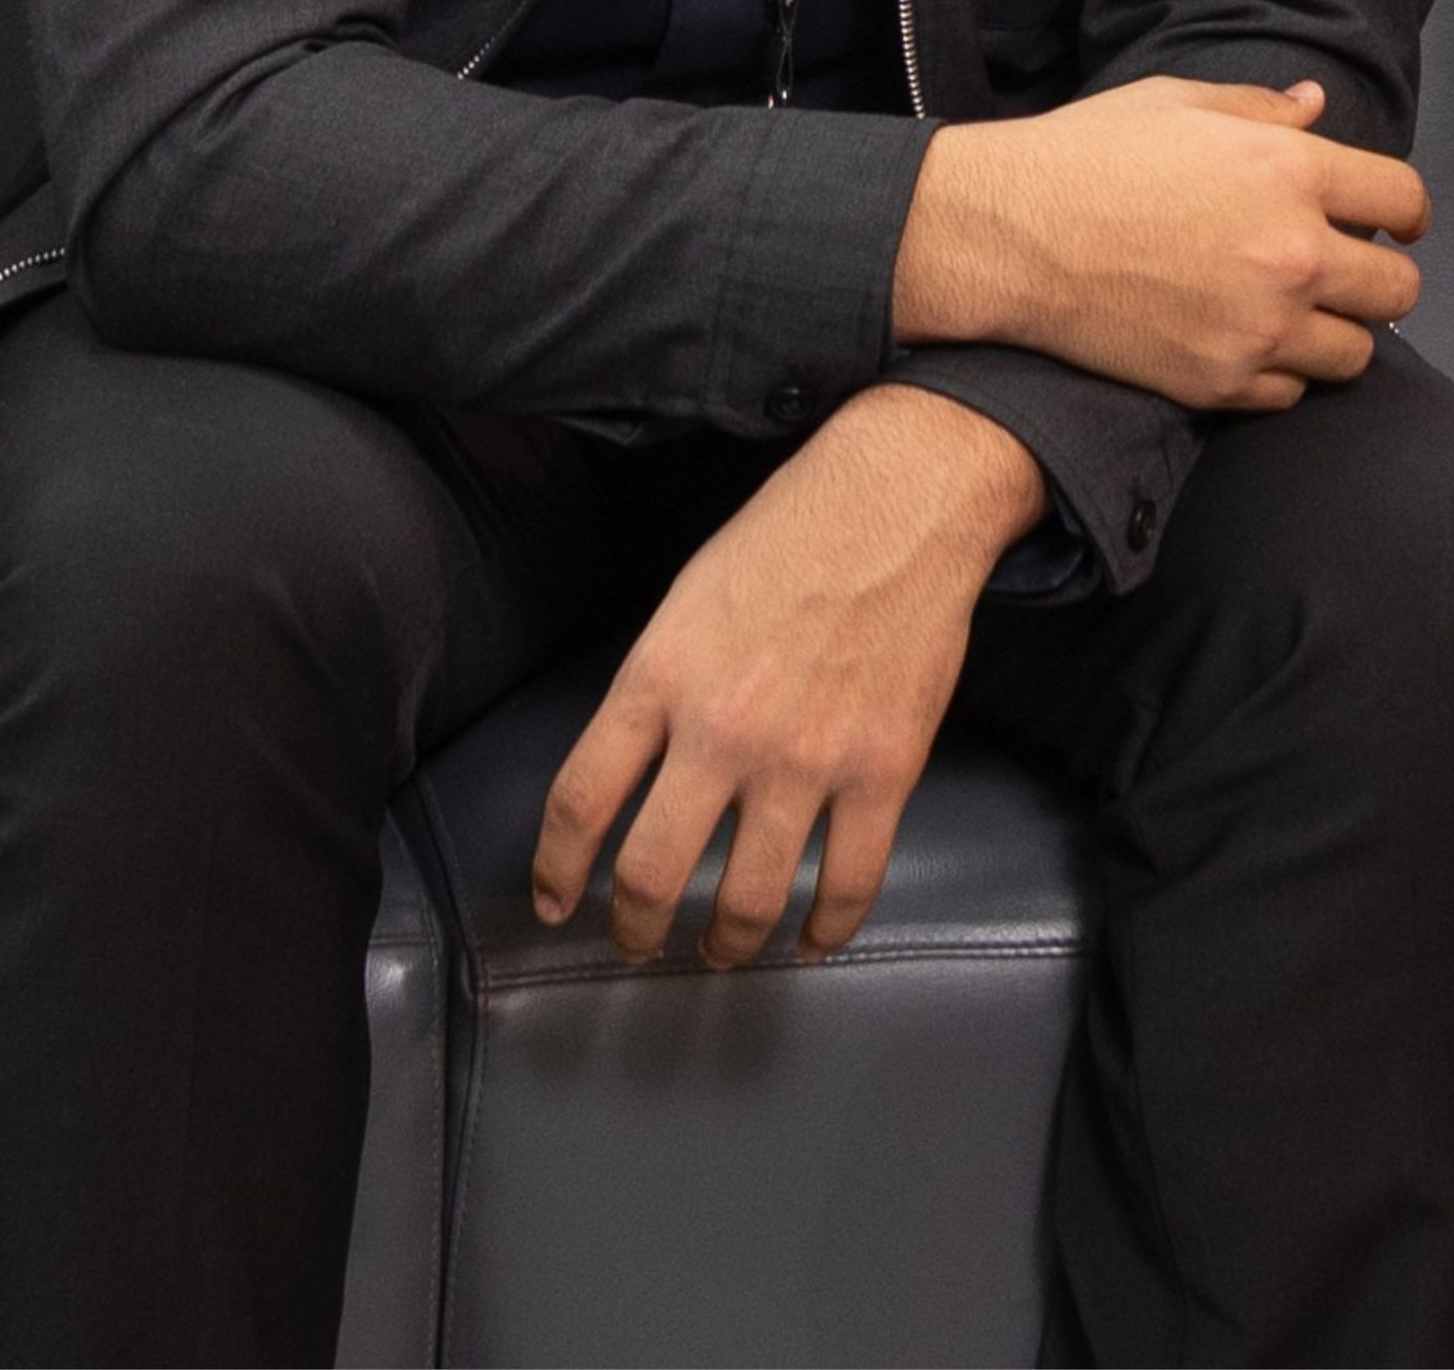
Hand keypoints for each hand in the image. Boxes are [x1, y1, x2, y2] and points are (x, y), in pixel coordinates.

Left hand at [530, 387, 1032, 965]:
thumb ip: (654, 689)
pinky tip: (811, 939)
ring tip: (720, 950)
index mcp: (659, 676)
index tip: (554, 902)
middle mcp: (722, 728)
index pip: (580, 798)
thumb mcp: (685, 601)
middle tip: (638, 943)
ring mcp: (806, 757)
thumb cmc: (787, 537)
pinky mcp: (885, 771)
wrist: (899, 502)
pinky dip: (826, 930)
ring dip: (725, 942)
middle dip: (635, 927)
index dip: (557, 868)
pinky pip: (848, 884)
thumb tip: (633, 773)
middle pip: (651, 871)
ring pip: (747, 899)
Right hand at [899, 74, 1426, 409]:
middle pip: (1399, 290)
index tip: (1395, 224)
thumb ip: (1262, 111)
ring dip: (1335, 333)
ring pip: (1355, 355)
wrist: (1008, 234)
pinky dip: (1278, 374)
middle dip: (1380, 278)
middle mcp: (1291, 254)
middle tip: (1347, 272)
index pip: (1404, 201)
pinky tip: (1245, 342)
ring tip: (1296, 313)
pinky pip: (1290, 394)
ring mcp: (1258, 328)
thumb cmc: (1088, 155)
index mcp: (1291, 172)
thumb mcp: (1179, 104)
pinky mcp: (1219, 383)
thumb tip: (1315, 107)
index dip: (1406, 212)